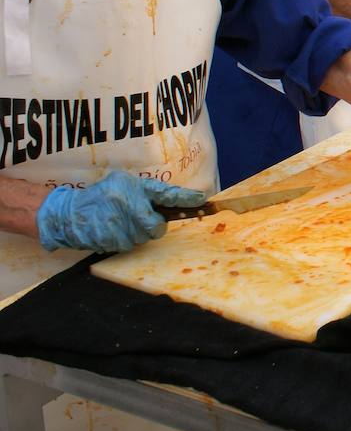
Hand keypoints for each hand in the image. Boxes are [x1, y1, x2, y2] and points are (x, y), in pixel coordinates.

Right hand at [36, 172, 205, 252]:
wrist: (67, 213)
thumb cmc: (101, 196)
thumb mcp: (123, 184)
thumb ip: (147, 193)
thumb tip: (177, 201)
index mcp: (134, 187)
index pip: (166, 193)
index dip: (185, 198)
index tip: (203, 201)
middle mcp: (127, 203)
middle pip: (156, 226)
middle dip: (154, 227)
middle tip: (142, 221)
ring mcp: (117, 223)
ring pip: (142, 238)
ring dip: (135, 234)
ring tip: (119, 222)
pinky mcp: (108, 239)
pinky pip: (127, 246)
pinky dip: (122, 240)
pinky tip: (110, 231)